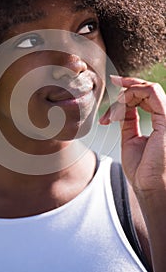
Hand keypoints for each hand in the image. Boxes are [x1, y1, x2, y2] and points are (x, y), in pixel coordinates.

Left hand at [99, 75, 165, 194]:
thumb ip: (129, 121)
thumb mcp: (131, 139)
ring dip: (124, 96)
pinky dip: (131, 95)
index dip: (130, 88)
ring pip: (147, 88)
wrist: (149, 189)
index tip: (114, 83)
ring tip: (111, 116)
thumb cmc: (142, 170)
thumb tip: (121, 108)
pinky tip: (118, 110)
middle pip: (147, 89)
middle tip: (111, 86)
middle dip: (126, 88)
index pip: (147, 96)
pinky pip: (151, 92)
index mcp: (161, 122)